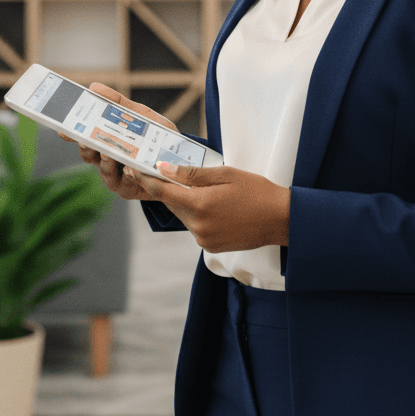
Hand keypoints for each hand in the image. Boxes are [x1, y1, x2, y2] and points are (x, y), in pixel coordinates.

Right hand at [58, 83, 178, 200]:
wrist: (183, 159)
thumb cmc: (157, 136)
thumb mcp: (140, 115)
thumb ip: (119, 103)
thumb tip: (95, 87)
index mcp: (107, 143)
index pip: (84, 139)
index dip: (72, 134)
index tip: (63, 129)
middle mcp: (108, 162)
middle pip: (89, 156)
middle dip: (86, 148)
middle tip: (85, 139)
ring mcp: (119, 178)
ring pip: (105, 173)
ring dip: (106, 164)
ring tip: (108, 153)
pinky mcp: (133, 190)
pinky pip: (127, 186)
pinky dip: (129, 178)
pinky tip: (132, 170)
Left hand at [120, 162, 290, 253]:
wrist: (280, 220)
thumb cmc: (256, 191)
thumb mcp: (225, 175)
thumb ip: (192, 174)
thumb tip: (164, 169)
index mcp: (200, 204)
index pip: (163, 192)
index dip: (146, 180)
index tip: (134, 170)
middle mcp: (198, 225)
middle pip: (173, 204)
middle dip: (171, 189)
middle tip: (170, 173)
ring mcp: (204, 239)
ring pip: (184, 216)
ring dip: (186, 202)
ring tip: (206, 190)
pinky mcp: (210, 246)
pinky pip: (195, 226)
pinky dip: (198, 214)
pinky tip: (215, 206)